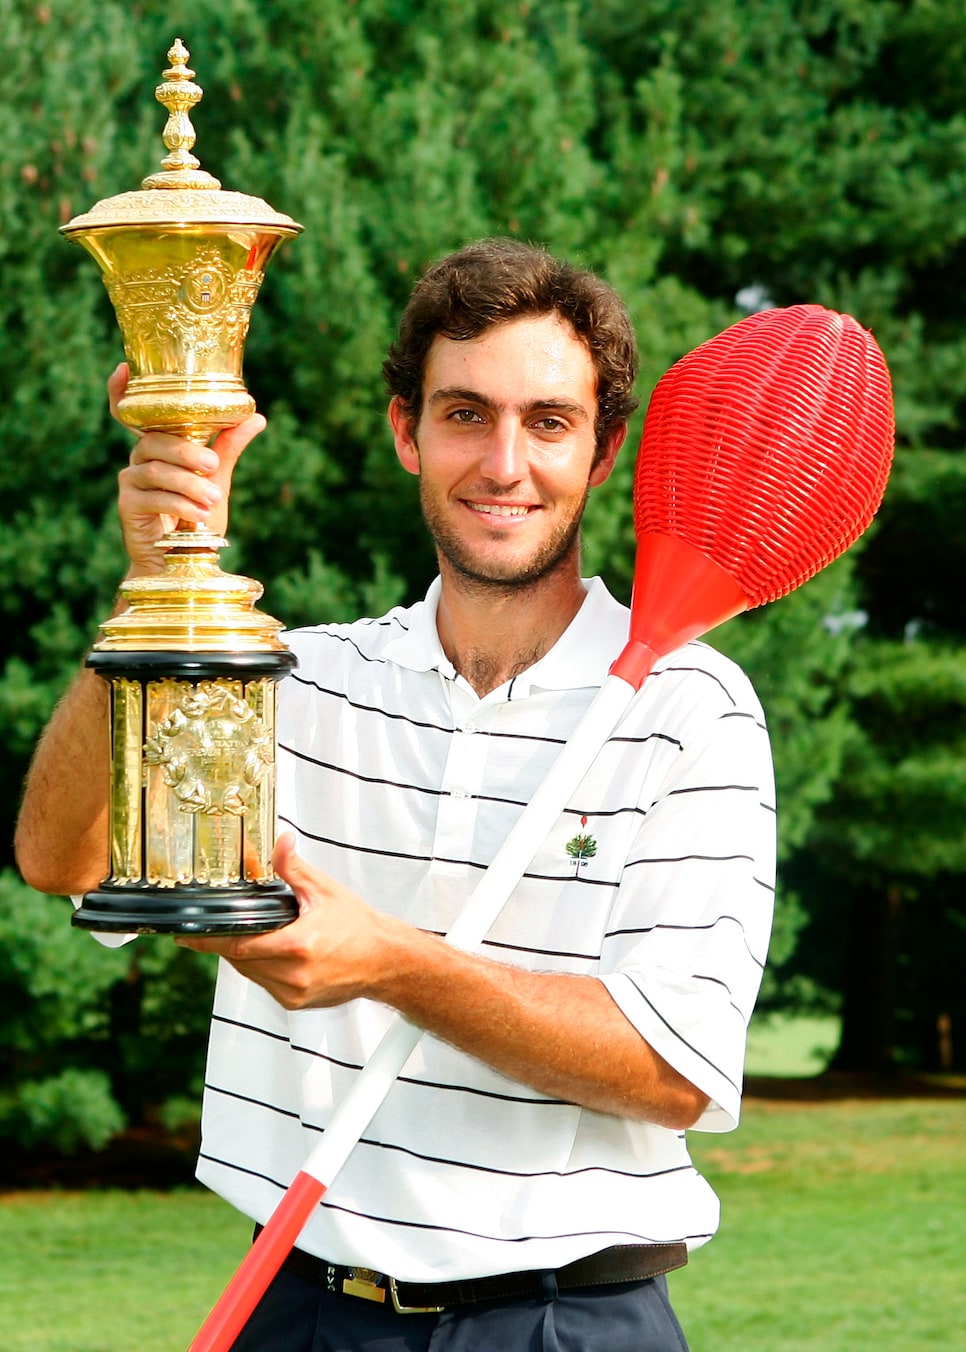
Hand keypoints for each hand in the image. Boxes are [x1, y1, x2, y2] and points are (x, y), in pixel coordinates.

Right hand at [109, 362, 266, 575]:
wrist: (185, 561)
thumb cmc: (197, 518)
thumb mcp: (218, 480)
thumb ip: (229, 448)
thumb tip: (257, 416)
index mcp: (159, 446)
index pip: (133, 415)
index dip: (121, 391)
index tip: (123, 368)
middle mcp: (140, 459)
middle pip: (155, 442)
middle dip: (187, 452)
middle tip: (214, 466)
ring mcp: (131, 482)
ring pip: (156, 471)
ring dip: (189, 484)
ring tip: (213, 499)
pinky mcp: (128, 507)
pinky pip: (152, 498)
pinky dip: (180, 505)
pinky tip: (199, 516)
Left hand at [176, 834, 405, 1009]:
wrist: (384, 960)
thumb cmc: (358, 927)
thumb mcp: (324, 891)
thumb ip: (293, 867)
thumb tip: (280, 841)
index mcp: (298, 946)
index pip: (239, 947)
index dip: (209, 943)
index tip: (187, 939)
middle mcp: (294, 974)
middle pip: (241, 962)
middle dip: (227, 945)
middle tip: (215, 931)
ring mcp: (294, 993)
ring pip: (250, 975)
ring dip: (244, 957)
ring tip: (253, 937)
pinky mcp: (296, 1003)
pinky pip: (265, 985)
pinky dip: (261, 969)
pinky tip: (272, 953)